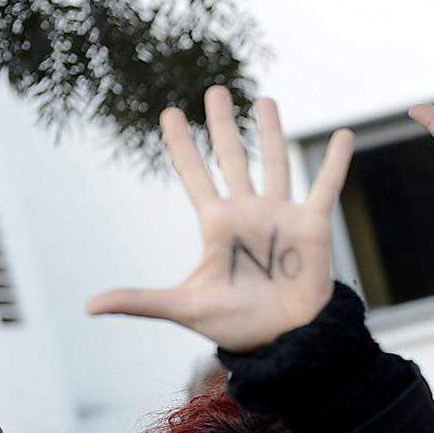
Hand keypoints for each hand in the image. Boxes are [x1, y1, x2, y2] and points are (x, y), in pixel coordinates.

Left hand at [87, 86, 353, 352]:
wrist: (287, 340)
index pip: (194, 175)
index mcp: (217, 225)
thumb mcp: (186, 308)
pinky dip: (335, 162)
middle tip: (216, 92)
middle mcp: (248, 213)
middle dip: (223, 125)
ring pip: (275, 163)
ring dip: (271, 131)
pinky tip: (344, 135)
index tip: (169, 114)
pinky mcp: (313, 226)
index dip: (182, 145)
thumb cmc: (238, 325)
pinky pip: (326, 187)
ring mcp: (281, 216)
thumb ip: (142, 301)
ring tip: (264, 100)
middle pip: (232, 158)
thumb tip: (90, 306)